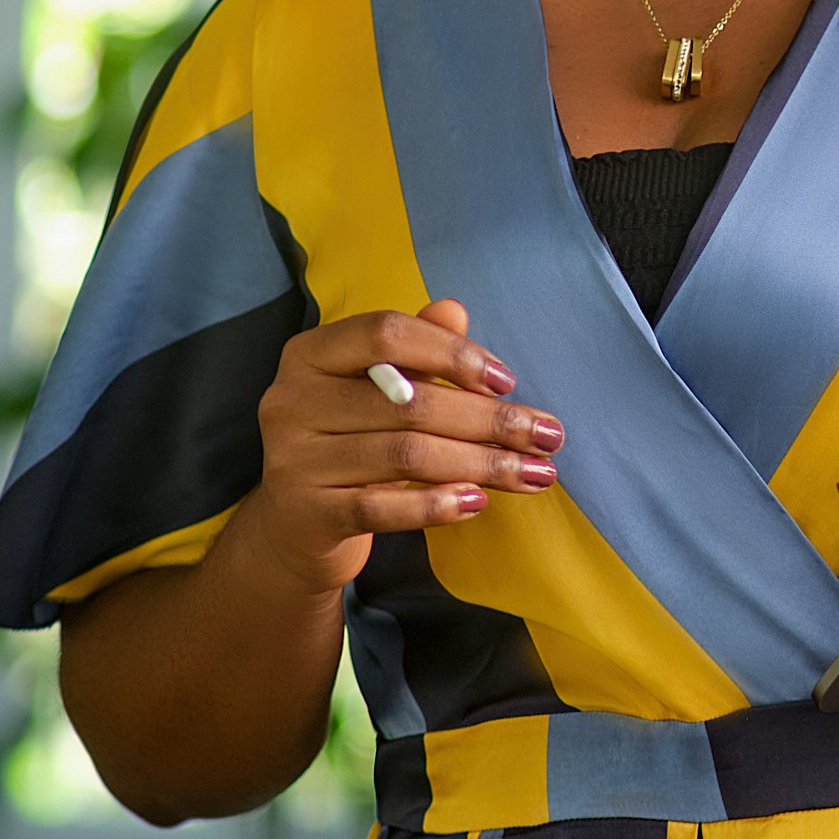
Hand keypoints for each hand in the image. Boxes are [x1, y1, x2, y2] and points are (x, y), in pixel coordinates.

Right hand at [252, 299, 563, 595]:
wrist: (293, 528)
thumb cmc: (348, 441)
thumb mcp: (378, 390)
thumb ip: (416, 349)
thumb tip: (455, 310)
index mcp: (310, 354)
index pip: (387, 333)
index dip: (452, 353)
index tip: (507, 381)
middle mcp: (291, 401)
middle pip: (410, 402)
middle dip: (491, 420)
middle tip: (548, 436)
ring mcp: (293, 460)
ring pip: (406, 455)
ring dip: (482, 464)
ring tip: (534, 472)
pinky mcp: (307, 515)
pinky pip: (383, 507)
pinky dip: (436, 504)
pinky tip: (478, 501)